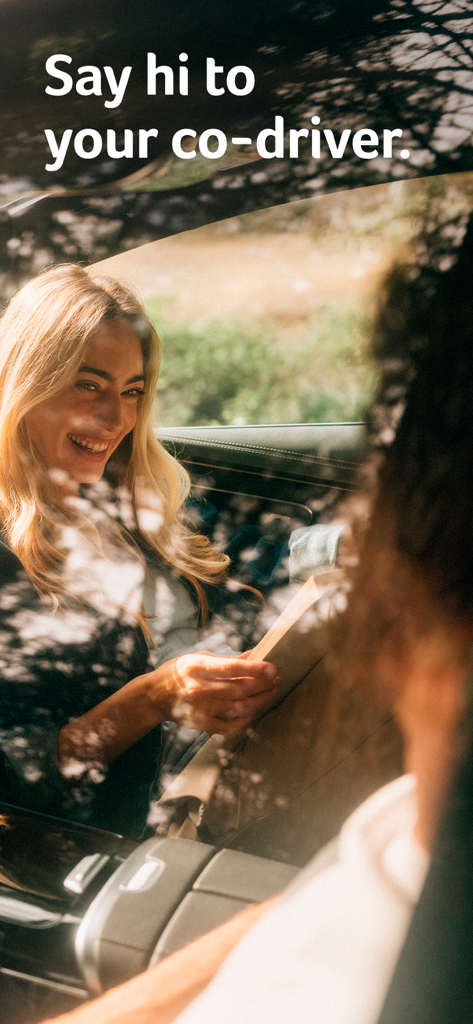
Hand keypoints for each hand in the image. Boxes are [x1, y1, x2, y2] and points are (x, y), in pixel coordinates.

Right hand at [146, 652, 279, 734]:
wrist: (154, 696)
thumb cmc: (180, 672)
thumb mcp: (199, 657)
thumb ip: (227, 659)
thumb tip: (254, 655)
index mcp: (197, 667)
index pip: (230, 668)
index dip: (253, 669)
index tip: (271, 668)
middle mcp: (198, 688)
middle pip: (238, 689)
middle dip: (262, 685)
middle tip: (276, 679)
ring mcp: (199, 708)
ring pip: (237, 708)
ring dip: (258, 701)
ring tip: (271, 692)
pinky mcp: (200, 723)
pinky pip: (227, 726)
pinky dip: (243, 720)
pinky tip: (252, 711)